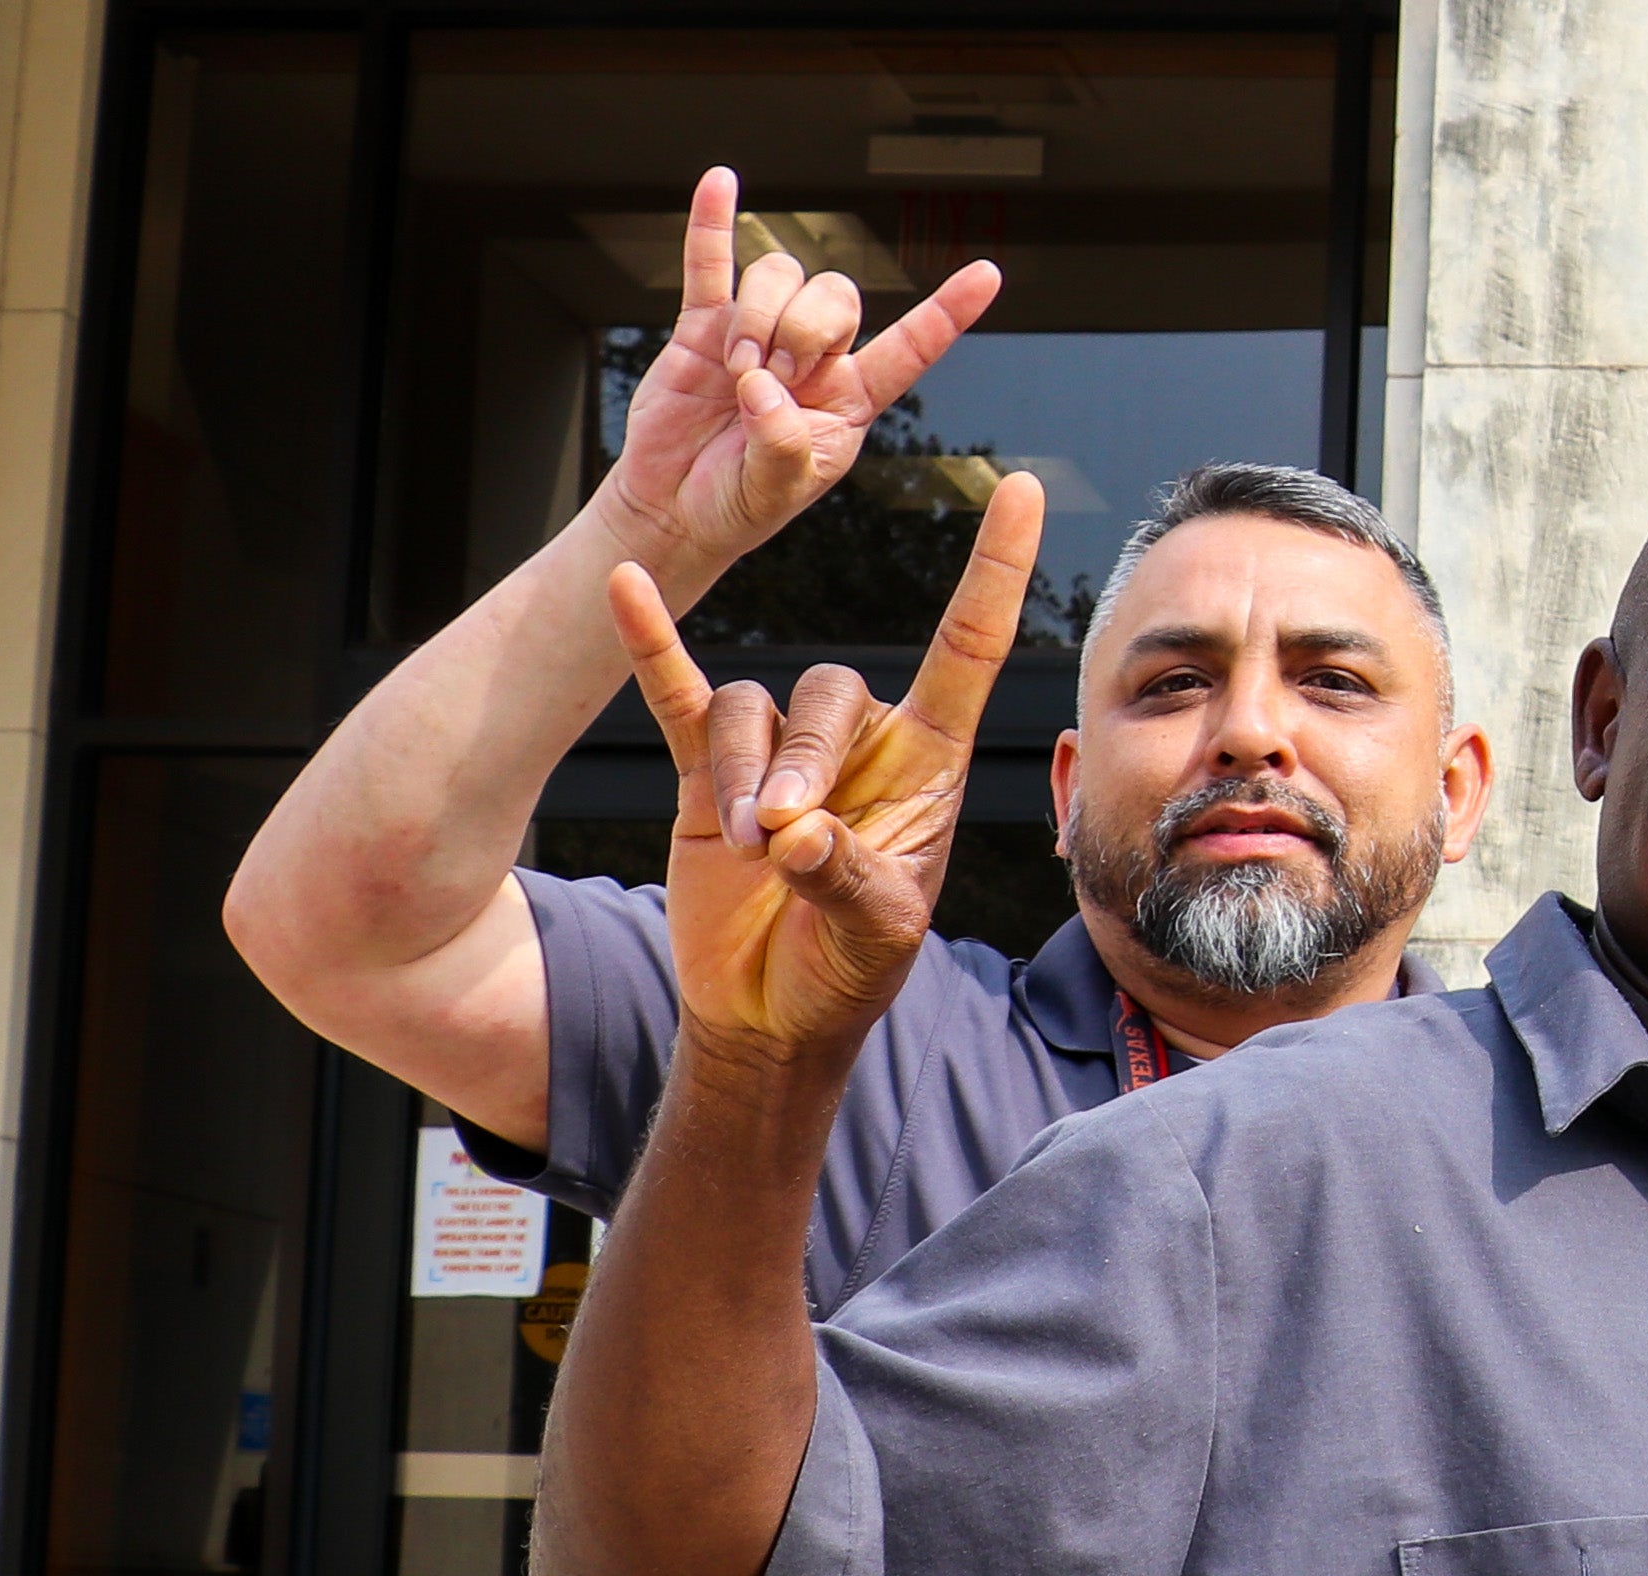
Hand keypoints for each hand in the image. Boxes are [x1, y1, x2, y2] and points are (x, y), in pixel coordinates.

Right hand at [590, 168, 1005, 573]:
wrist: (674, 505)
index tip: (988, 275)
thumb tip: (761, 385)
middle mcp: (815, 357)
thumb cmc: (738, 503)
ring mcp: (760, 334)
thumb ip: (781, 444)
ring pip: (779, 276)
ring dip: (758, 317)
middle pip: (836, 296)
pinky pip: (712, 264)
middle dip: (805, 330)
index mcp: (852, 399)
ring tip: (737, 372)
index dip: (947, 313)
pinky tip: (719, 183)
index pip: (911, 348)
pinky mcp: (704, 327)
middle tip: (774, 380)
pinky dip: (713, 224)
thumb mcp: (774, 491)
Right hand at [610, 472, 1041, 1067]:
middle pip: (828, 691)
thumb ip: (844, 879)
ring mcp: (777, 752)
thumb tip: (794, 833)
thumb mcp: (875, 935)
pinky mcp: (705, 770)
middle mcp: (858, 742)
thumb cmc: (846, 974)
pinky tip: (625, 589)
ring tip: (751, 848)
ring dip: (746, 772)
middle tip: (786, 840)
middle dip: (802, 762)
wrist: (771, 1012)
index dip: (993, 571)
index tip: (1023, 491)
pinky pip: (677, 693)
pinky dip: (652, 645)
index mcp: (927, 765)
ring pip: (753, 709)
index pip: (967, 647)